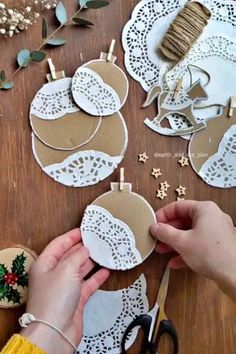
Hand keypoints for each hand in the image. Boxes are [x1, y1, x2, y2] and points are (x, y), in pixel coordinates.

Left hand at [21, 228, 109, 353]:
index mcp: (45, 264)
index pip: (59, 244)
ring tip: (104, 251)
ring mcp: (65, 287)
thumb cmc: (54, 299)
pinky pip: (88, 283)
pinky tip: (106, 270)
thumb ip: (78, 256)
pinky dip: (96, 276)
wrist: (56, 330)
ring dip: (92, 261)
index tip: (85, 230)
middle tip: (97, 239)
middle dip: (83, 247)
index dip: (71, 236)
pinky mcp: (75, 299)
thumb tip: (85, 249)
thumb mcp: (66, 269)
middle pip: (70, 256)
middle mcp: (54, 274)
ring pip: (80, 269)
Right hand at [150, 201, 235, 299]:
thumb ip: (165, 233)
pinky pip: (198, 244)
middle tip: (156, 238)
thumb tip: (154, 227)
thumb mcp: (182, 242)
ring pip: (190, 233)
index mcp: (204, 209)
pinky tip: (175, 262)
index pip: (178, 206)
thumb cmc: (210, 253)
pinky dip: (186, 251)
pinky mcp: (218, 246)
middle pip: (184, 220)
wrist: (235, 275)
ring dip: (174, 242)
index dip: (163, 215)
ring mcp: (216, 232)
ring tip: (161, 251)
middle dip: (168, 231)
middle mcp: (212, 217)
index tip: (153, 224)